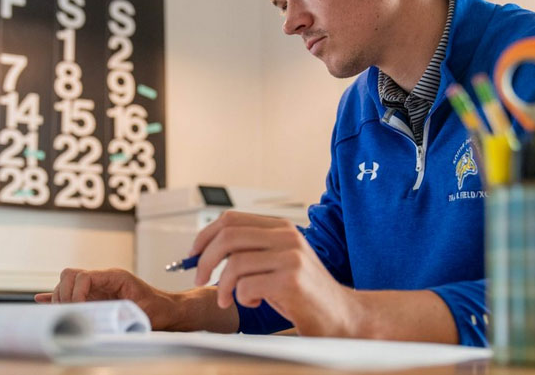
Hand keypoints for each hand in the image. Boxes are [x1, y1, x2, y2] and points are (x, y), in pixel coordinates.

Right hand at [34, 268, 178, 329]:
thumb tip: (101, 322)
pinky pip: (72, 292)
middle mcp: (103, 278)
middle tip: (67, 313)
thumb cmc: (159, 309)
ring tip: (62, 314)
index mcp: (114, 277)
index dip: (75, 292)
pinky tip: (41, 300)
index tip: (77, 308)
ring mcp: (98, 286)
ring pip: (67, 283)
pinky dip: (57, 296)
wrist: (169, 309)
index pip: (83, 276)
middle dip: (63, 294)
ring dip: (60, 297)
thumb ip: (122, 313)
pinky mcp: (95, 296)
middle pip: (70, 275)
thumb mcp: (142, 311)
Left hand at [190, 211, 357, 336]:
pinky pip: (247, 285)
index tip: (193, 255)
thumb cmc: (303, 293)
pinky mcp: (292, 280)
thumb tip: (202, 252)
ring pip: (234, 263)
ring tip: (229, 299)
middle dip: (204, 260)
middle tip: (200, 280)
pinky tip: (254, 303)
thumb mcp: (276, 263)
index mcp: (280, 227)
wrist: (342, 316)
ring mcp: (291, 257)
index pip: (230, 219)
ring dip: (223, 287)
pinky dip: (241, 298)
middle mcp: (287, 236)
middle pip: (228, 237)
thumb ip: (249, 250)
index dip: (204, 236)